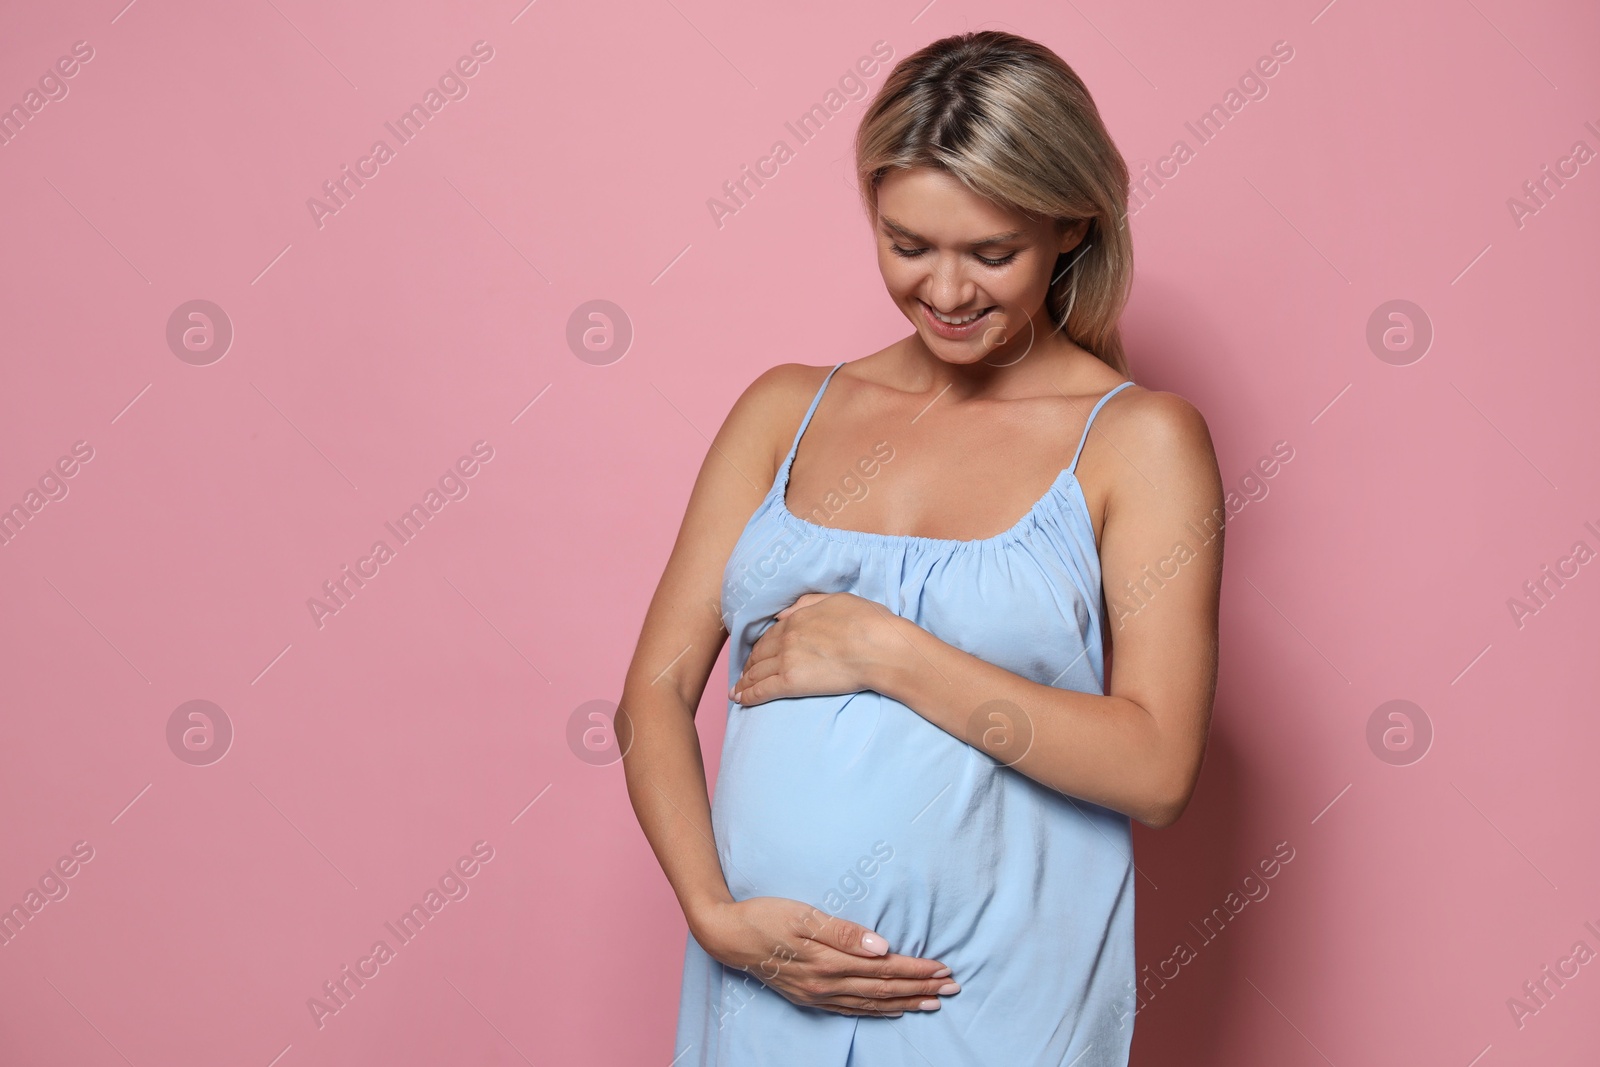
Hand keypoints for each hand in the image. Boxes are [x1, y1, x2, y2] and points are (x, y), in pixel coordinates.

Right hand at [690, 896, 958, 1016]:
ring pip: (871, 1003)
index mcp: (829, 962)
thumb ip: (844, 932)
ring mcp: (818, 995)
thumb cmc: (765, 916)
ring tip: (932, 1002)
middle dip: (920, 989)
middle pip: (883, 989)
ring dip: (905, 1002)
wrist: (728, 936)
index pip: (884, 969)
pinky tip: (892, 1010)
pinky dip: (876, 1011)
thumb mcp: (803, 915)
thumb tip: (883, 946)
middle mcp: (826, 984)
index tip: (943, 968)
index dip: (916, 970)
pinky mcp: (810, 997)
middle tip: (952, 988)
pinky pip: (851, 1010)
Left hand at [731, 592, 901, 705]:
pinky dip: (748, 695)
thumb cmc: (867, 623)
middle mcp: (787, 638)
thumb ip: (808, 604)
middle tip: (743, 675)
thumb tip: (785, 612)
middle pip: (759, 654)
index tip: (755, 655)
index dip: (760, 648)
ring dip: (743, 682)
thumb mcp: (836, 601)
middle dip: (748, 666)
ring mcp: (787, 660)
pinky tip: (740, 700)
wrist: (878, 647)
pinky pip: (762, 690)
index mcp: (797, 619)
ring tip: (737, 691)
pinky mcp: (792, 683)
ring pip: (756, 673)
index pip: (770, 636)